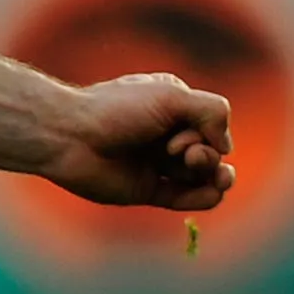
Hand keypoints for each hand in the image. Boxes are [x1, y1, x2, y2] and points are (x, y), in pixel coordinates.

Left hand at [40, 71, 233, 210]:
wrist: (68, 137)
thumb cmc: (116, 110)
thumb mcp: (172, 96)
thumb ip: (213, 111)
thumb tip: (225, 147)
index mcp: (172, 107)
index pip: (213, 124)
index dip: (208, 132)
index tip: (176, 132)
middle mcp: (167, 134)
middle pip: (212, 151)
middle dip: (208, 154)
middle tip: (184, 154)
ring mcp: (157, 163)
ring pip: (205, 175)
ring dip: (214, 175)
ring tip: (203, 170)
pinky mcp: (147, 190)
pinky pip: (189, 198)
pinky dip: (206, 197)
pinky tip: (211, 192)